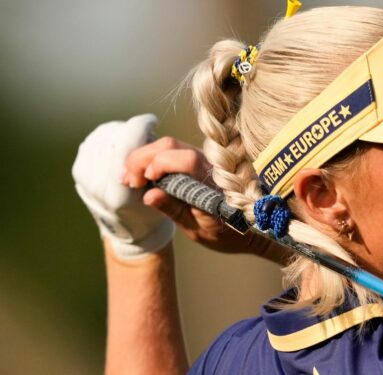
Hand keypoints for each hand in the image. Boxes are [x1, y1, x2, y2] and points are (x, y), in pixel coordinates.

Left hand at [72, 114, 174, 259]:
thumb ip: (164, 171)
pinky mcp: (79, 173)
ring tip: (134, 136)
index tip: (153, 122)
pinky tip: (120, 139)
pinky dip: (107, 136)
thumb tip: (156, 138)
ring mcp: (85, 179)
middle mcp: (98, 187)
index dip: (140, 126)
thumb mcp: (166, 197)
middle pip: (113, 138)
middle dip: (131, 129)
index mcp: (119, 194)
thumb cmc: (154, 212)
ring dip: (120, 131)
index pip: (125, 145)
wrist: (128, 231)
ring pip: (101, 137)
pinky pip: (92, 141)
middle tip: (146, 131)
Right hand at [121, 134, 270, 255]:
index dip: (159, 165)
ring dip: (145, 157)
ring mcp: (204, 159)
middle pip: (170, 145)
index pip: (185, 160)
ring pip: (169, 145)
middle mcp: (210, 164)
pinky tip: (141, 174)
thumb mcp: (197, 228)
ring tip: (130, 179)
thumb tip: (149, 195)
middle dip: (142, 158)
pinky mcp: (198, 161)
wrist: (250, 229)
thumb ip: (174, 209)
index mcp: (213, 182)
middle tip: (128, 180)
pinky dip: (152, 159)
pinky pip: (172, 151)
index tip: (139, 183)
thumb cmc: (225, 233)